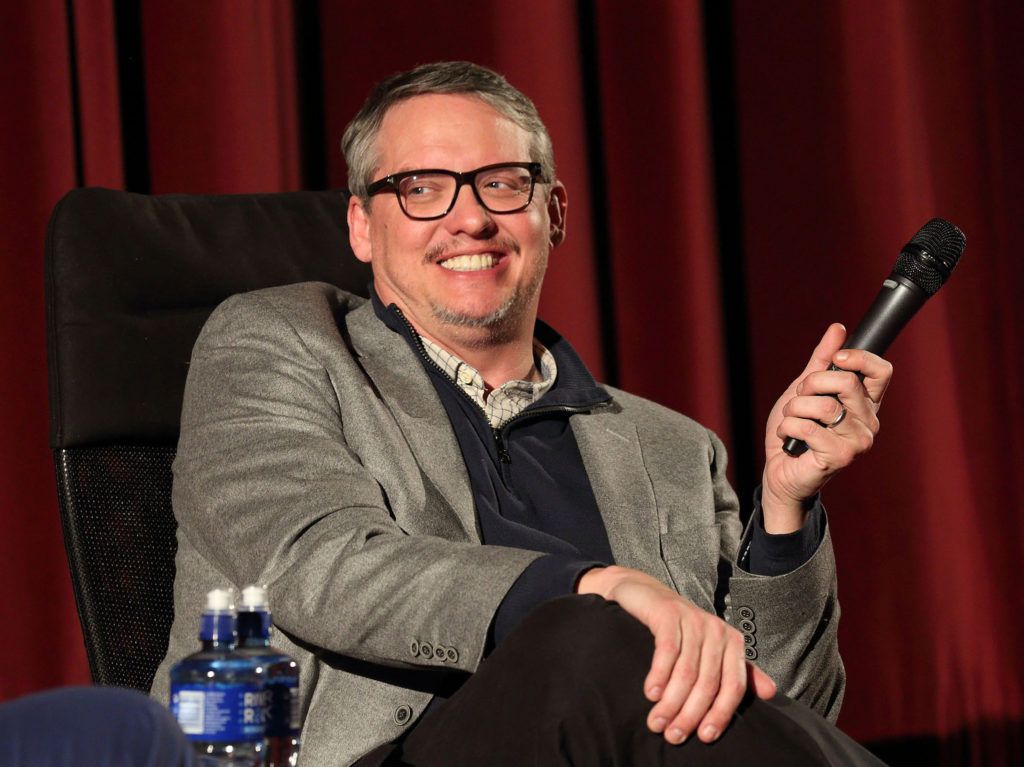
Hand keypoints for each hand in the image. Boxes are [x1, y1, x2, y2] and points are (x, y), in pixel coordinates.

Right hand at [577, 566, 775, 743]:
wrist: (647, 594)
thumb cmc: (680, 629)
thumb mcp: (712, 649)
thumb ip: (740, 671)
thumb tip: (771, 694)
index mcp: (733, 642)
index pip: (734, 686)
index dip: (721, 714)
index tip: (705, 737)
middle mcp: (717, 630)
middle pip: (708, 682)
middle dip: (690, 714)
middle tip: (673, 735)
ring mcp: (693, 619)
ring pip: (686, 671)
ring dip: (671, 702)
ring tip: (657, 722)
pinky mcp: (669, 613)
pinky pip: (667, 651)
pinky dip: (659, 675)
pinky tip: (651, 693)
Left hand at [762, 323, 893, 531]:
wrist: (780, 471)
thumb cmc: (795, 432)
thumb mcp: (804, 389)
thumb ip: (822, 360)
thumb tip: (838, 329)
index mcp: (865, 404)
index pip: (881, 371)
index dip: (858, 357)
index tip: (835, 358)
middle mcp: (869, 422)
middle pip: (845, 382)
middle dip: (809, 385)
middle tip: (799, 399)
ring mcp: (858, 441)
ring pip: (822, 405)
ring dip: (793, 409)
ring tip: (791, 422)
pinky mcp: (841, 457)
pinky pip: (808, 426)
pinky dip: (788, 427)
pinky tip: (789, 439)